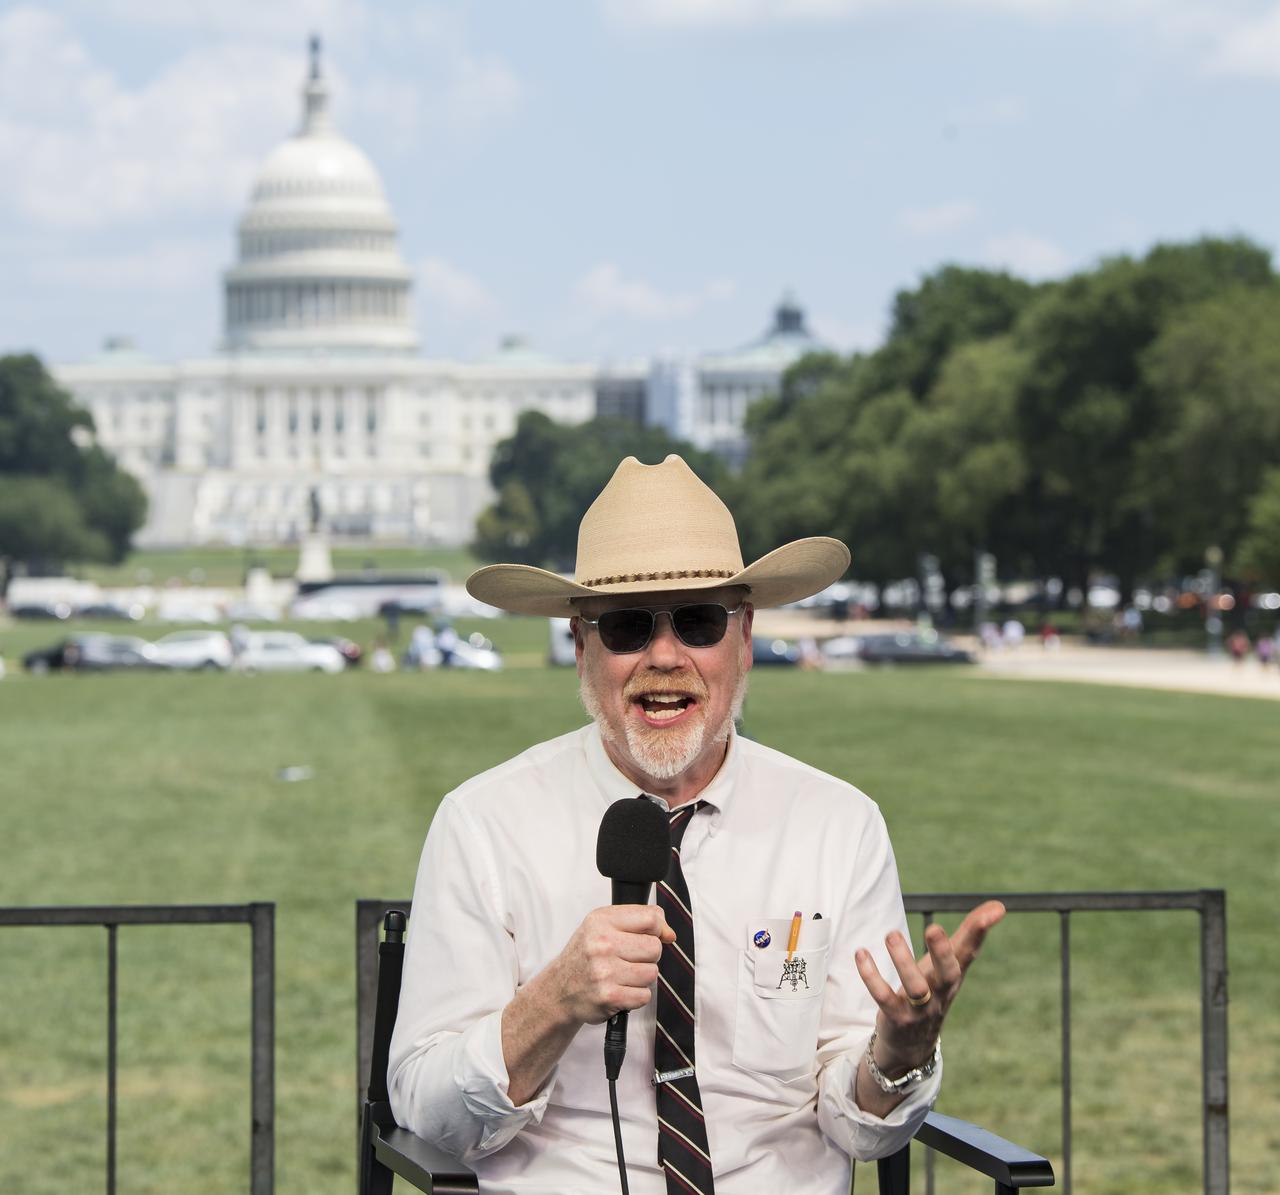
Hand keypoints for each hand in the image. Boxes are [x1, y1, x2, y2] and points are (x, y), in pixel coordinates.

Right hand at [545, 905, 675, 1026]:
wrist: (558, 990)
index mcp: (601, 921)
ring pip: (652, 972)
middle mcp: (601, 944)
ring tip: (623, 975)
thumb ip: (639, 921)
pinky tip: (620, 990)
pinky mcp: (609, 996)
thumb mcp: (603, 926)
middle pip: (655, 947)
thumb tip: (670, 934)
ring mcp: (604, 971)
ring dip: (642, 977)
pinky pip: (644, 995)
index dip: (658, 929)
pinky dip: (636, 996)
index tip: (650, 936)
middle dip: (648, 956)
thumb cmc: (585, 956)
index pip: (650, 918)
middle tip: (630, 959)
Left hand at [854, 900, 1004, 1073]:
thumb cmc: (933, 991)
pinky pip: (884, 998)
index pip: (970, 951)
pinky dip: (872, 976)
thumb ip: (968, 935)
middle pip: (948, 974)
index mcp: (954, 975)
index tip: (996, 909)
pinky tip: (861, 954)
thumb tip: (999, 904)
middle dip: (942, 952)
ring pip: (915, 988)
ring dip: (903, 961)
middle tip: (934, 928)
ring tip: (891, 934)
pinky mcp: (897, 1018)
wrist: (913, 1045)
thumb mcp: (949, 964)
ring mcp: (920, 1009)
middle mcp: (941, 992)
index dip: (980, 931)